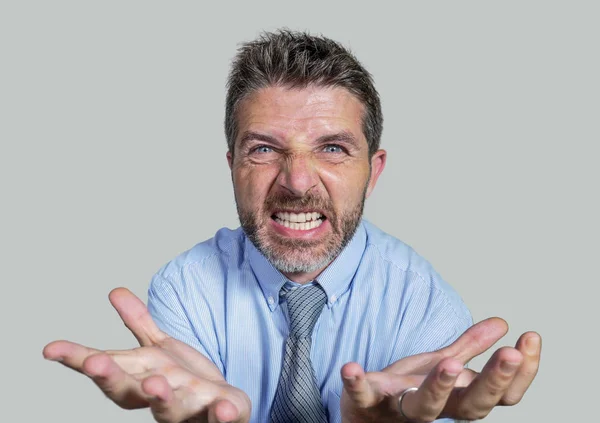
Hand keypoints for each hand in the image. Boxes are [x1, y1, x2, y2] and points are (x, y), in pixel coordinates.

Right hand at [43, 288, 250, 422]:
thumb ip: (139, 323)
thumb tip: (115, 290)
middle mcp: (159, 399)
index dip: (80, 359)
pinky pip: (222, 418)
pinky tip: (225, 408)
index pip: (109, 369)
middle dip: (113, 379)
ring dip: (162, 398)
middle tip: (94, 364)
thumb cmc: (184, 381)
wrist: (222, 408)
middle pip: (130, 393)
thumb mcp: (161, 349)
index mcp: (141, 380)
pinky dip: (223, 414)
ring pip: (171, 410)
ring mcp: (190, 411)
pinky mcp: (222, 416)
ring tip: (155, 384)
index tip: (51, 349)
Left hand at [340, 318, 540, 421]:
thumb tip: (501, 323)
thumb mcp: (439, 365)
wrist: (365, 417)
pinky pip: (361, 396)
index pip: (499, 395)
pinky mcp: (366, 403)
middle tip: (510, 353)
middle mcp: (435, 408)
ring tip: (448, 363)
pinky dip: (356, 384)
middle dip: (492, 381)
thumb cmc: (407, 391)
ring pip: (424, 408)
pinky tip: (351, 367)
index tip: (530, 337)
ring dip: (438, 387)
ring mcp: (399, 409)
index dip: (520, 373)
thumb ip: (467, 348)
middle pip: (470, 406)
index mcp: (456, 398)